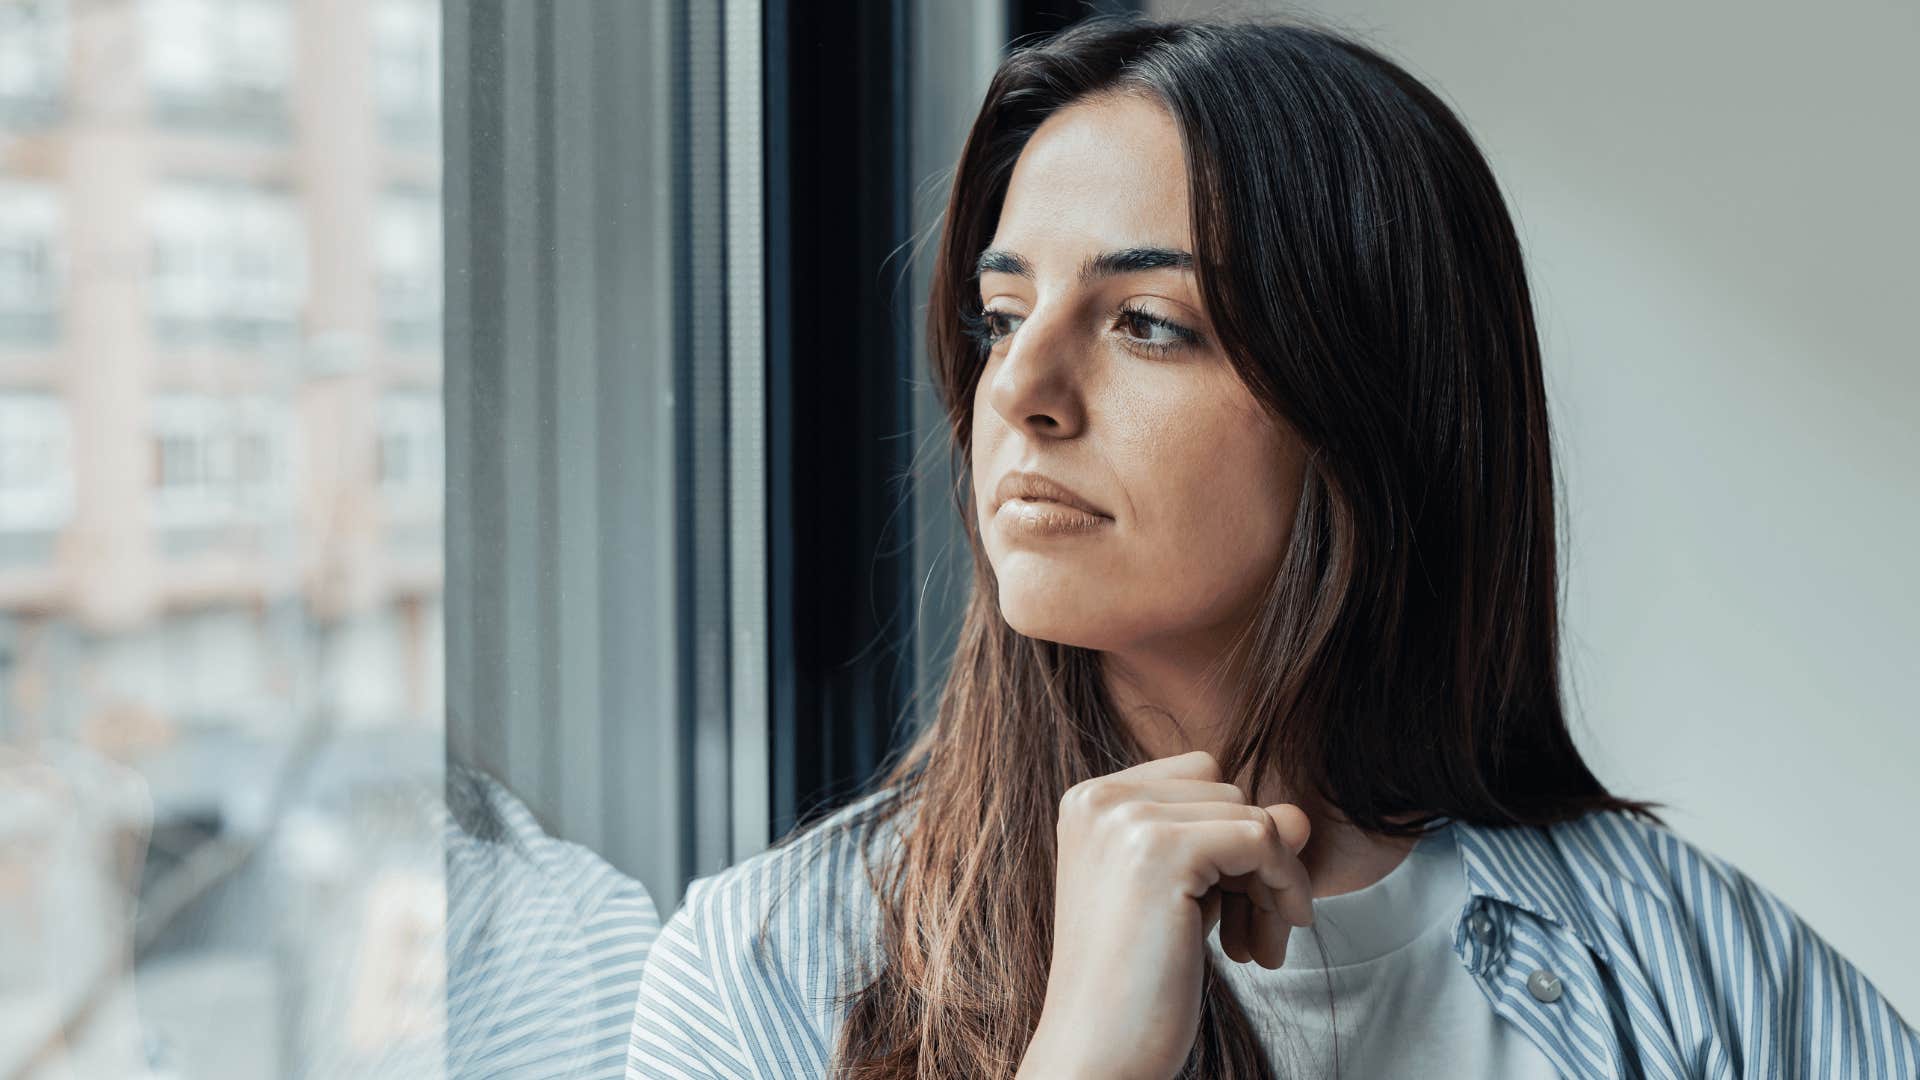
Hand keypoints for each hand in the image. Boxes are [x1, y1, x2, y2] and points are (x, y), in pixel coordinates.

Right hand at [1016, 750, 1313, 1079]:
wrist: (1094, 1057)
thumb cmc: (1135, 987)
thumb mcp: (1186, 901)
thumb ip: (1232, 846)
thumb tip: (1301, 815)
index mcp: (1089, 802)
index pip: (1199, 778)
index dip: (1230, 838)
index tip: (1230, 909)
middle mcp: (1099, 800)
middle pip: (1229, 793)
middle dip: (1255, 864)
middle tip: (1251, 938)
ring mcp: (1126, 821)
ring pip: (1252, 816)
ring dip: (1272, 884)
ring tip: (1256, 949)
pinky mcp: (1161, 850)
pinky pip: (1263, 838)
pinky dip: (1284, 887)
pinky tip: (1267, 949)